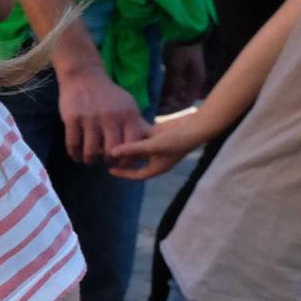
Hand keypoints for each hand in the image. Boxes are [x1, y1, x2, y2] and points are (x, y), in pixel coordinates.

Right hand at [56, 57, 149, 164]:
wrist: (84, 76)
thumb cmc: (108, 94)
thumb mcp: (128, 105)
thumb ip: (135, 124)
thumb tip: (143, 146)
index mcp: (128, 115)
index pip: (132, 145)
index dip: (126, 159)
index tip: (120, 162)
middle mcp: (111, 118)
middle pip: (111, 152)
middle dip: (107, 161)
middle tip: (104, 161)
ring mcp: (90, 118)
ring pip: (90, 151)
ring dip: (89, 160)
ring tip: (89, 160)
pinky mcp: (72, 118)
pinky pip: (73, 144)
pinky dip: (74, 154)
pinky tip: (76, 155)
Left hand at [103, 107, 218, 182]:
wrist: (195, 126)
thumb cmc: (177, 140)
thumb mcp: (153, 146)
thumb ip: (132, 149)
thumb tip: (111, 153)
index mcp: (157, 167)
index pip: (137, 175)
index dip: (123, 174)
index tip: (109, 170)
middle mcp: (156, 158)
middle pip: (135, 160)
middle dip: (123, 157)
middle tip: (105, 153)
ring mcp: (157, 146)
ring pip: (137, 146)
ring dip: (127, 143)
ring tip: (110, 139)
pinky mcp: (158, 135)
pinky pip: (142, 135)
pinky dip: (134, 132)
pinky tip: (122, 126)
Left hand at [159, 40, 209, 111]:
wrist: (184, 34)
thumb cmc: (182, 50)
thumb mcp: (176, 66)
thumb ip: (172, 82)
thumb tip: (167, 99)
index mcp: (196, 83)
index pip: (187, 102)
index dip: (175, 108)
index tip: (162, 108)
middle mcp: (191, 83)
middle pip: (180, 100)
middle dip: (168, 104)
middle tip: (154, 105)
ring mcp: (185, 79)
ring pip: (175, 94)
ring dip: (165, 98)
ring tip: (152, 100)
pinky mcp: (178, 74)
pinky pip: (171, 86)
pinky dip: (163, 90)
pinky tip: (154, 92)